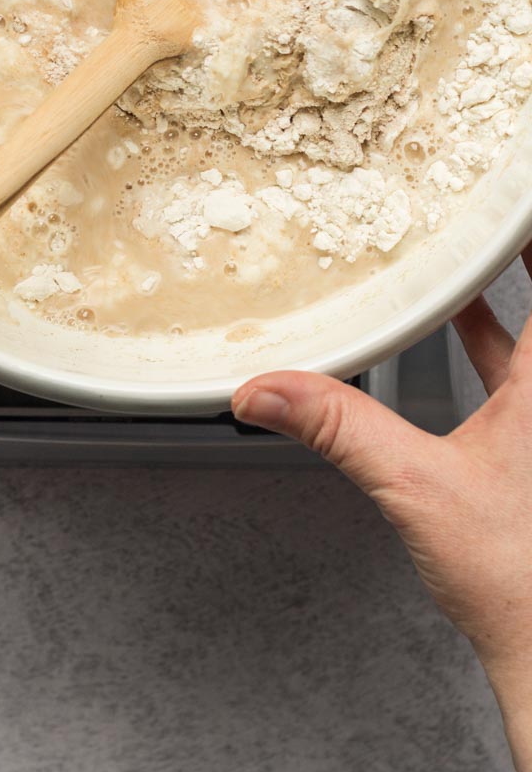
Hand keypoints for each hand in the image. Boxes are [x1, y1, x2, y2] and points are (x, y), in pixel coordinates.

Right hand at [234, 251, 531, 771]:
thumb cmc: (519, 582)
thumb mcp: (414, 485)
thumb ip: (336, 427)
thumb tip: (265, 389)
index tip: (512, 189)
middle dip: (517, 256)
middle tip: (488, 208)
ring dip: (510, 298)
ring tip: (474, 252)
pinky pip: (521, 377)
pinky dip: (496, 347)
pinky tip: (463, 337)